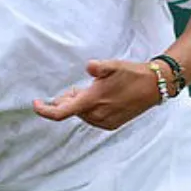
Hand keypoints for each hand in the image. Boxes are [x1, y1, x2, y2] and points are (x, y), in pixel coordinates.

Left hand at [32, 60, 163, 130]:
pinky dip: (89, 109)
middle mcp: (97, 115)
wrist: (154, 86)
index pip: (62, 112)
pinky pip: (92, 118)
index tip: (35, 104)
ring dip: (79, 104)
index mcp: (93, 101)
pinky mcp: (112, 124)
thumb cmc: (132, 74)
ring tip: (92, 89)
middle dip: (67, 100)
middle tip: (77, 86)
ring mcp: (105, 121)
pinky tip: (99, 98)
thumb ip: (99, 67)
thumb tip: (89, 66)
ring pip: (81, 114)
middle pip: (71, 111)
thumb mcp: (115, 65)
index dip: (46, 110)